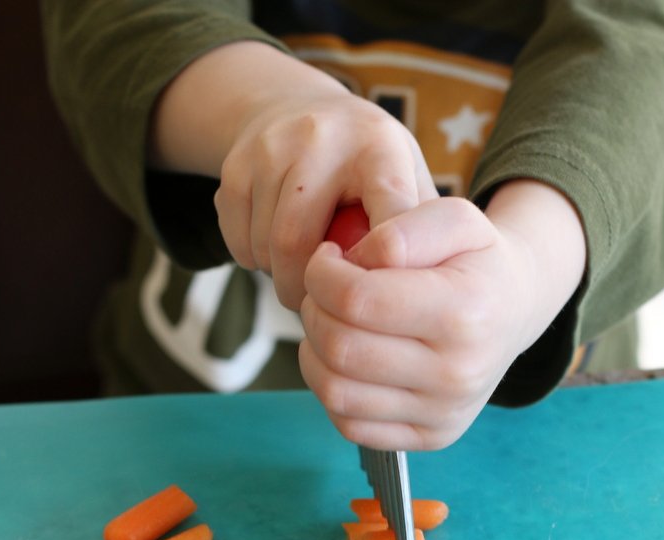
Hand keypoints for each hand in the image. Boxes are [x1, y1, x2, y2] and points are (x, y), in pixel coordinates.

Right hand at [214, 93, 436, 310]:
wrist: (294, 107)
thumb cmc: (366, 164)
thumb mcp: (404, 177)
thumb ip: (419, 231)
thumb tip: (428, 298)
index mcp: (380, 147)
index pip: (388, 219)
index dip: (382, 271)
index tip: (378, 302)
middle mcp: (323, 137)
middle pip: (302, 243)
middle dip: (312, 292)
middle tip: (325, 307)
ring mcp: (272, 147)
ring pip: (267, 248)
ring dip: (283, 279)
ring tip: (304, 277)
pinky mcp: (234, 165)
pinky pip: (238, 241)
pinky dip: (254, 261)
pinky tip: (273, 253)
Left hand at [299, 181, 586, 449]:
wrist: (515, 311)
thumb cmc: (476, 262)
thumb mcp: (456, 217)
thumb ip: (404, 227)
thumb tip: (358, 261)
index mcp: (464, 312)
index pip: (357, 299)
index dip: (322, 274)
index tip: (326, 259)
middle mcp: (457, 373)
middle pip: (340, 348)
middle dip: (313, 311)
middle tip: (323, 291)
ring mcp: (443, 414)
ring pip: (336, 393)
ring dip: (313, 352)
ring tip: (329, 323)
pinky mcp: (431, 438)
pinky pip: (350, 425)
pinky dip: (332, 390)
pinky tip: (345, 360)